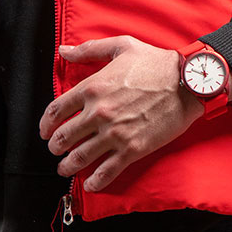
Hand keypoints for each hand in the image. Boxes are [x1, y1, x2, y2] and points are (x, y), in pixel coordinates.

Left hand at [39, 35, 212, 192]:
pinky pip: (106, 171)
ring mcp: (114, 133)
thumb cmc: (156, 62)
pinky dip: (94, 181)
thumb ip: (89, 50)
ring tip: (64, 168)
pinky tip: (89, 184)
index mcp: (92, 87)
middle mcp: (98, 113)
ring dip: (67, 166)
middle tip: (55, 149)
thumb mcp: (121, 47)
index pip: (56, 110)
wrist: (186, 83)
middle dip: (55, 146)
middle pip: (63, 137)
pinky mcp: (132, 149)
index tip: (45, 130)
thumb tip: (64, 51)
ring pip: (80, 157)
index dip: (46, 124)